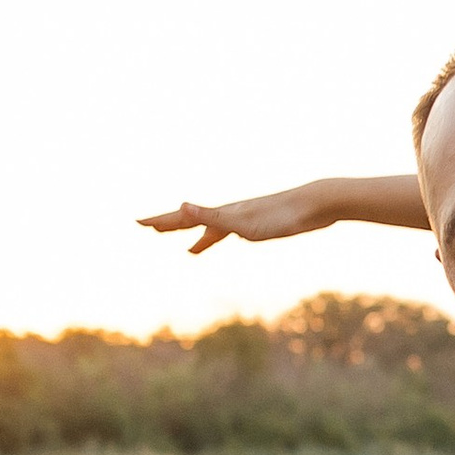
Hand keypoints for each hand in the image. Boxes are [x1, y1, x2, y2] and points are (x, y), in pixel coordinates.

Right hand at [139, 182, 337, 253]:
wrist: (317, 203)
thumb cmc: (281, 216)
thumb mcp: (242, 223)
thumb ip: (211, 217)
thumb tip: (181, 206)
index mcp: (222, 214)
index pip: (183, 217)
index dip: (160, 221)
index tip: (137, 222)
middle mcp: (230, 213)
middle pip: (193, 220)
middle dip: (170, 225)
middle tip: (148, 228)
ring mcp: (245, 219)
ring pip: (213, 229)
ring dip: (197, 238)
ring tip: (188, 250)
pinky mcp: (263, 224)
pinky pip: (235, 234)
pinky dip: (226, 240)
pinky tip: (231, 242)